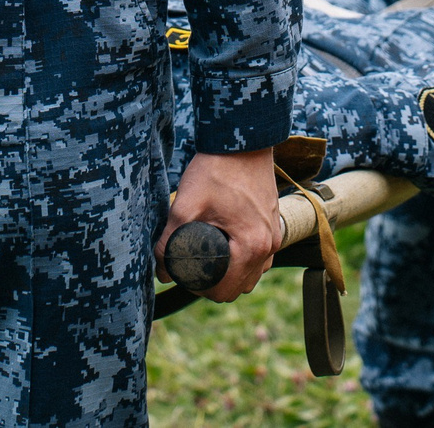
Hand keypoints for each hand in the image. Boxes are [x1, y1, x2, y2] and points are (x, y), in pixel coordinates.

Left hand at [158, 147, 280, 303]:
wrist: (242, 141)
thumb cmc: (216, 170)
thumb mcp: (185, 205)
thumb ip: (169, 241)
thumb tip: (160, 270)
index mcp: (251, 246)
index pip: (224, 292)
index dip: (199, 289)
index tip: (183, 274)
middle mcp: (268, 246)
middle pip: (238, 287)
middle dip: (214, 284)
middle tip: (191, 266)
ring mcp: (274, 236)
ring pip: (251, 274)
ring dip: (230, 273)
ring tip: (206, 256)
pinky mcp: (273, 225)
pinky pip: (259, 257)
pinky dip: (242, 259)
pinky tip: (223, 243)